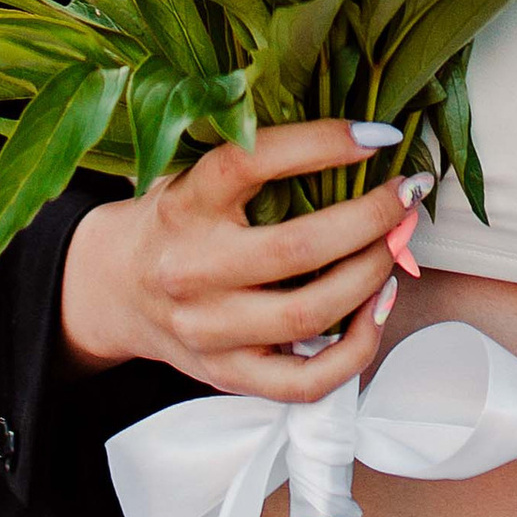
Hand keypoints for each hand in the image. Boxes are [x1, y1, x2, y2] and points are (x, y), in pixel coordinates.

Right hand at [58, 122, 422, 398]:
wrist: (111, 290)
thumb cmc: (174, 221)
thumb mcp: (192, 173)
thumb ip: (255, 159)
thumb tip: (360, 136)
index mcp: (183, 204)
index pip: (250, 161)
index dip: (321, 143)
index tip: (377, 136)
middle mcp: (191, 269)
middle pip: (297, 248)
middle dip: (370, 219)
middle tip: (405, 196)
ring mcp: (208, 331)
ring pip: (310, 315)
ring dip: (372, 277)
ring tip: (396, 246)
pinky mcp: (227, 375)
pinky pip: (307, 380)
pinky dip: (358, 348)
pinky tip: (377, 308)